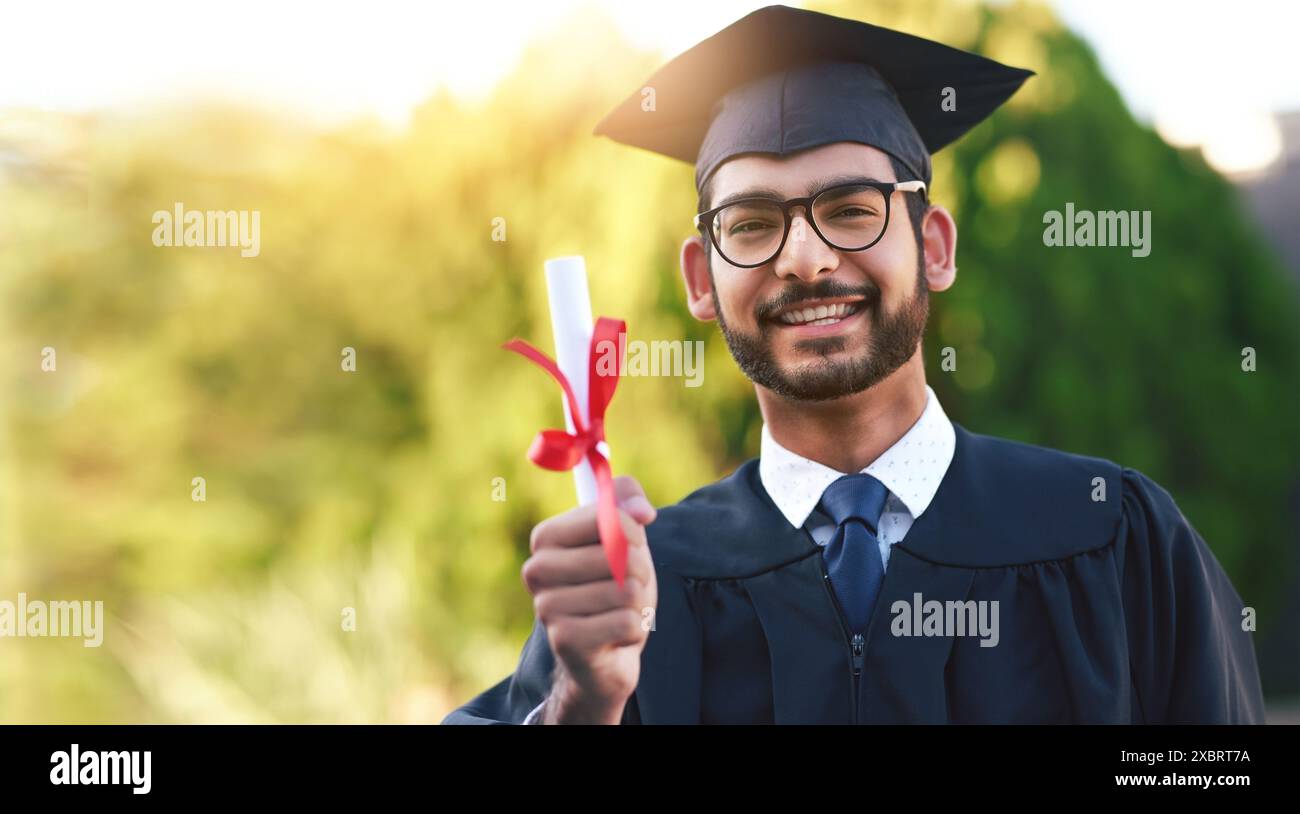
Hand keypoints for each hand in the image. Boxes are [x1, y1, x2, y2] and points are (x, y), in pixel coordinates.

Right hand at [521, 476, 657, 723]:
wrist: (603, 654)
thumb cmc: (612, 586)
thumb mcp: (624, 537)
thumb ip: (628, 501)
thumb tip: (643, 513)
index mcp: (545, 537)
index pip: (608, 515)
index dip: (632, 530)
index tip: (628, 544)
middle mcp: (537, 569)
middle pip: (622, 555)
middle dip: (641, 572)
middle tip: (628, 586)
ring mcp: (546, 606)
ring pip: (628, 591)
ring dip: (639, 604)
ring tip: (621, 611)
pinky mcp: (565, 640)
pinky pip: (627, 623)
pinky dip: (635, 629)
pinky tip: (617, 635)